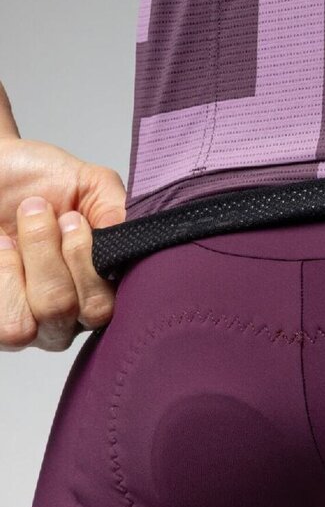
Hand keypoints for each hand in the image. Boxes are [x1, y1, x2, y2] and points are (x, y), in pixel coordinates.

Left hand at [0, 82, 126, 351]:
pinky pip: (14, 324)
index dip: (97, 263)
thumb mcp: (90, 181)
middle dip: (70, 254)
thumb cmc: (36, 181)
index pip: (121, 301)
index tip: (76, 220)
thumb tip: (129, 242)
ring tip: (24, 228)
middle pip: (93, 310)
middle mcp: (76, 312)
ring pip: (53, 313)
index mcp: (104, 282)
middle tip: (52, 217)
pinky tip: (4, 249)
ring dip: (39, 260)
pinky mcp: (1, 325)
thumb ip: (118, 209)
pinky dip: (9, 274)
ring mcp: (38, 323)